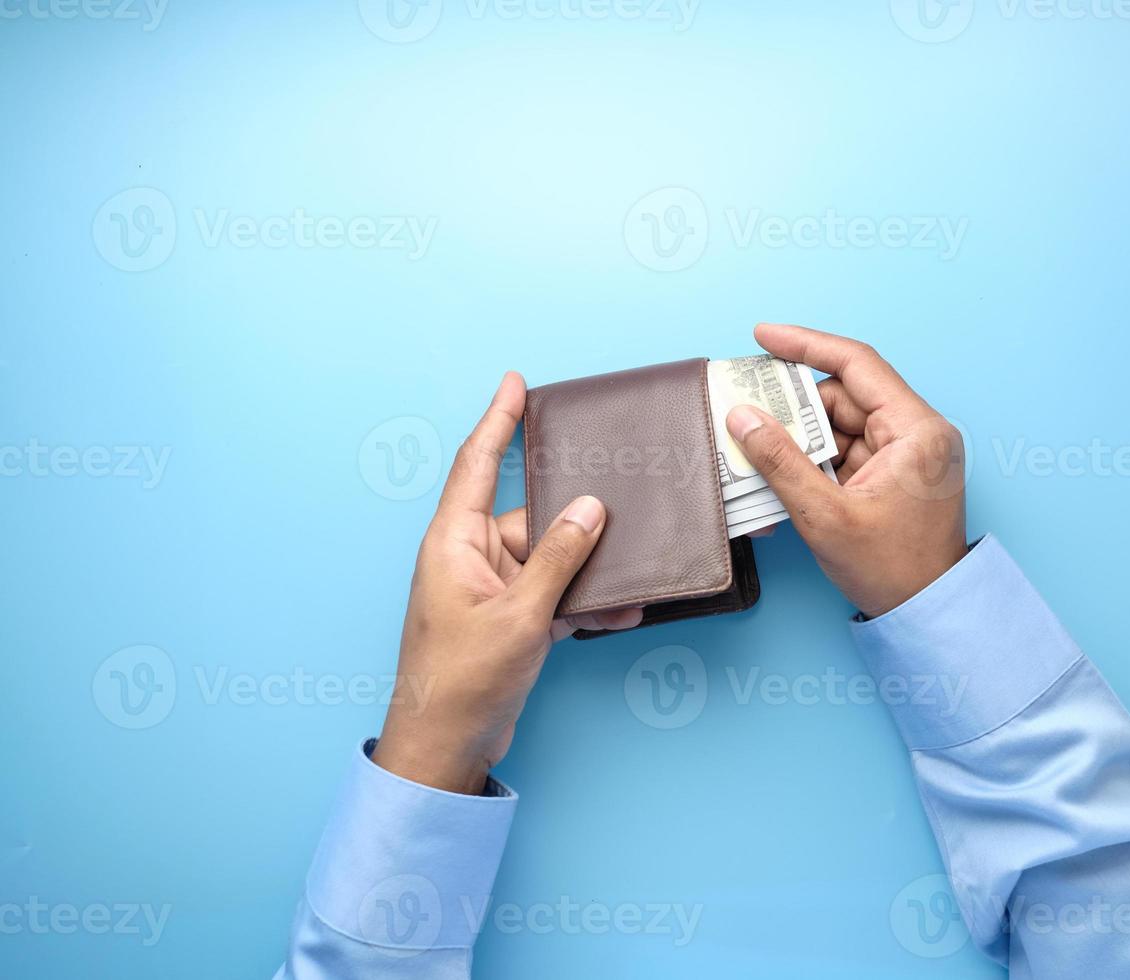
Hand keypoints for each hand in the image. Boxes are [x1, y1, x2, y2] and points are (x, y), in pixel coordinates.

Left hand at [374, 372, 641, 793]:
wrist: (445, 747)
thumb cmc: (461, 681)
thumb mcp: (520, 615)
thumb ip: (559, 558)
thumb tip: (590, 508)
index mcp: (453, 542)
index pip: (477, 464)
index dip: (498, 421)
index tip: (515, 382)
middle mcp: (471, 557)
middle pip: (533, 517)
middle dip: (578, 523)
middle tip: (624, 507)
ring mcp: (492, 590)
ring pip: (552, 559)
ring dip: (588, 573)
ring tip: (630, 582)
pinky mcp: (510, 619)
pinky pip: (554, 594)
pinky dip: (583, 602)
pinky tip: (619, 612)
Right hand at [725, 324, 967, 617]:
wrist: (927, 612)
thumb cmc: (892, 570)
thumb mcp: (825, 516)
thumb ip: (780, 462)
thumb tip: (743, 418)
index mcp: (916, 430)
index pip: (856, 364)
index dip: (805, 345)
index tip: (763, 335)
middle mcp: (917, 432)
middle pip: (842, 398)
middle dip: (793, 409)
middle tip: (746, 413)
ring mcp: (906, 454)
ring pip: (839, 426)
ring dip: (799, 441)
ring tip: (758, 455)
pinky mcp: (894, 474)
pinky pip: (845, 452)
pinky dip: (813, 462)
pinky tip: (782, 477)